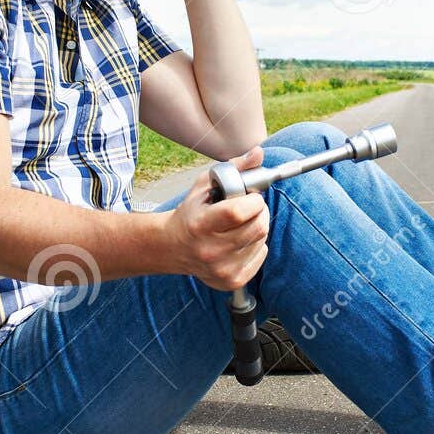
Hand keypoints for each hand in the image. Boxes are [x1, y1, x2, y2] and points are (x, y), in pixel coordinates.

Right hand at [162, 145, 269, 289]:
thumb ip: (234, 169)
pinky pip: (261, 256)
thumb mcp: (205, 186)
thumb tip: (259, 153)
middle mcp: (211, 250)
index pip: (238, 212)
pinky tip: (240, 240)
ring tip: (241, 224)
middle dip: (260, 212)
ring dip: (258, 227)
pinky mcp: (231, 280)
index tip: (249, 197)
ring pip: (262, 240)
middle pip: (257, 227)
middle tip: (250, 207)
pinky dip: (256, 245)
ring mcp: (222, 268)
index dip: (252, 201)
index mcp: (201, 224)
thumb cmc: (191, 213)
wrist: (172, 247)